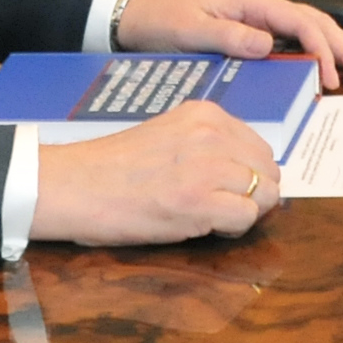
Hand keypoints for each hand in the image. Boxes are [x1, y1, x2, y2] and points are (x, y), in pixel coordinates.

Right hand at [29, 100, 276, 247]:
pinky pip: (247, 217)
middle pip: (269, 171)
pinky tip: (205, 226)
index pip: (260, 147)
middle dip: (254, 195)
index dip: (249, 175)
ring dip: (244, 212)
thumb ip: (208, 144)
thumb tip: (251, 170)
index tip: (226, 189)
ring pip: (265, 195)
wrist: (73, 186)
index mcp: (205, 114)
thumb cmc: (114, 168)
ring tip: (210, 217)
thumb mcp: (170, 135)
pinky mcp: (199, 202)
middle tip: (221, 208)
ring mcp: (208, 166)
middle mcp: (212, 133)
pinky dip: (233, 228)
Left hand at [117, 0, 342, 86]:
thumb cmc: (164, 20)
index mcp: (253, 2)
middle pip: (317, 24)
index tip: (332, 77)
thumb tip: (268, 44)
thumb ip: (229, 35)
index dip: (321, 49)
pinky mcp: (258, 32)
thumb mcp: (192, 28)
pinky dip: (322, 52)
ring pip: (314, 30)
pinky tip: (337, 66)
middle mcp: (264, 7)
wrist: (142, 15)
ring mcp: (263, 19)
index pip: (300, 23)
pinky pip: (298, 40)